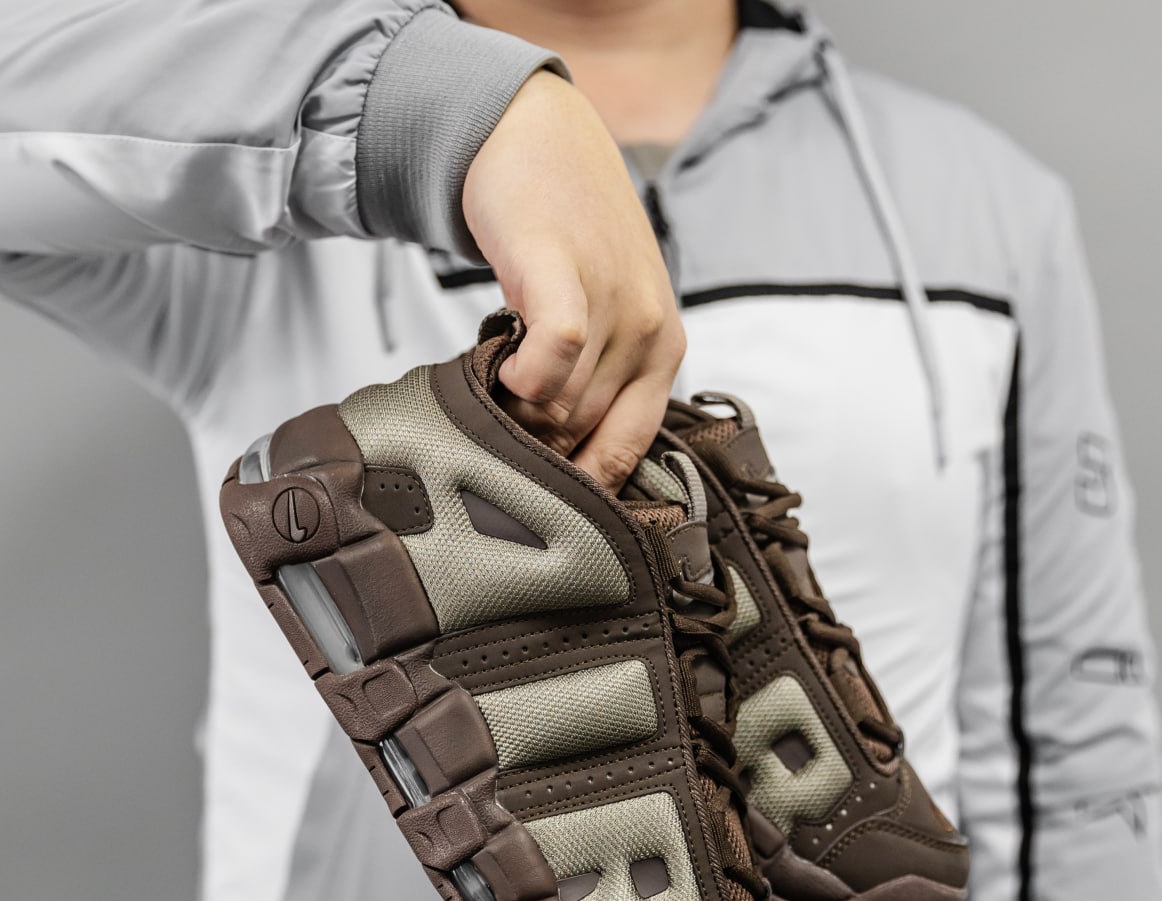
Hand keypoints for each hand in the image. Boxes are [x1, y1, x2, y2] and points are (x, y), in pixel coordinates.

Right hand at [462, 71, 684, 491]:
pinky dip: (522, 377)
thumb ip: (599, 383)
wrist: (541, 138)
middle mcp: (650, 331)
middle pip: (585, 434)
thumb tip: (564, 468)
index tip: (545, 501)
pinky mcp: (563, 270)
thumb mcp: (608, 314)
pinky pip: (554, 351)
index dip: (583, 489)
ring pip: (563, 404)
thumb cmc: (571, 236)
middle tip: (501, 435)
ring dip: (519, 414)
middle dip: (538, 450)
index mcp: (665, 352)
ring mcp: (614, 299)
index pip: (629, 453)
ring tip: (496, 391)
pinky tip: (499, 366)